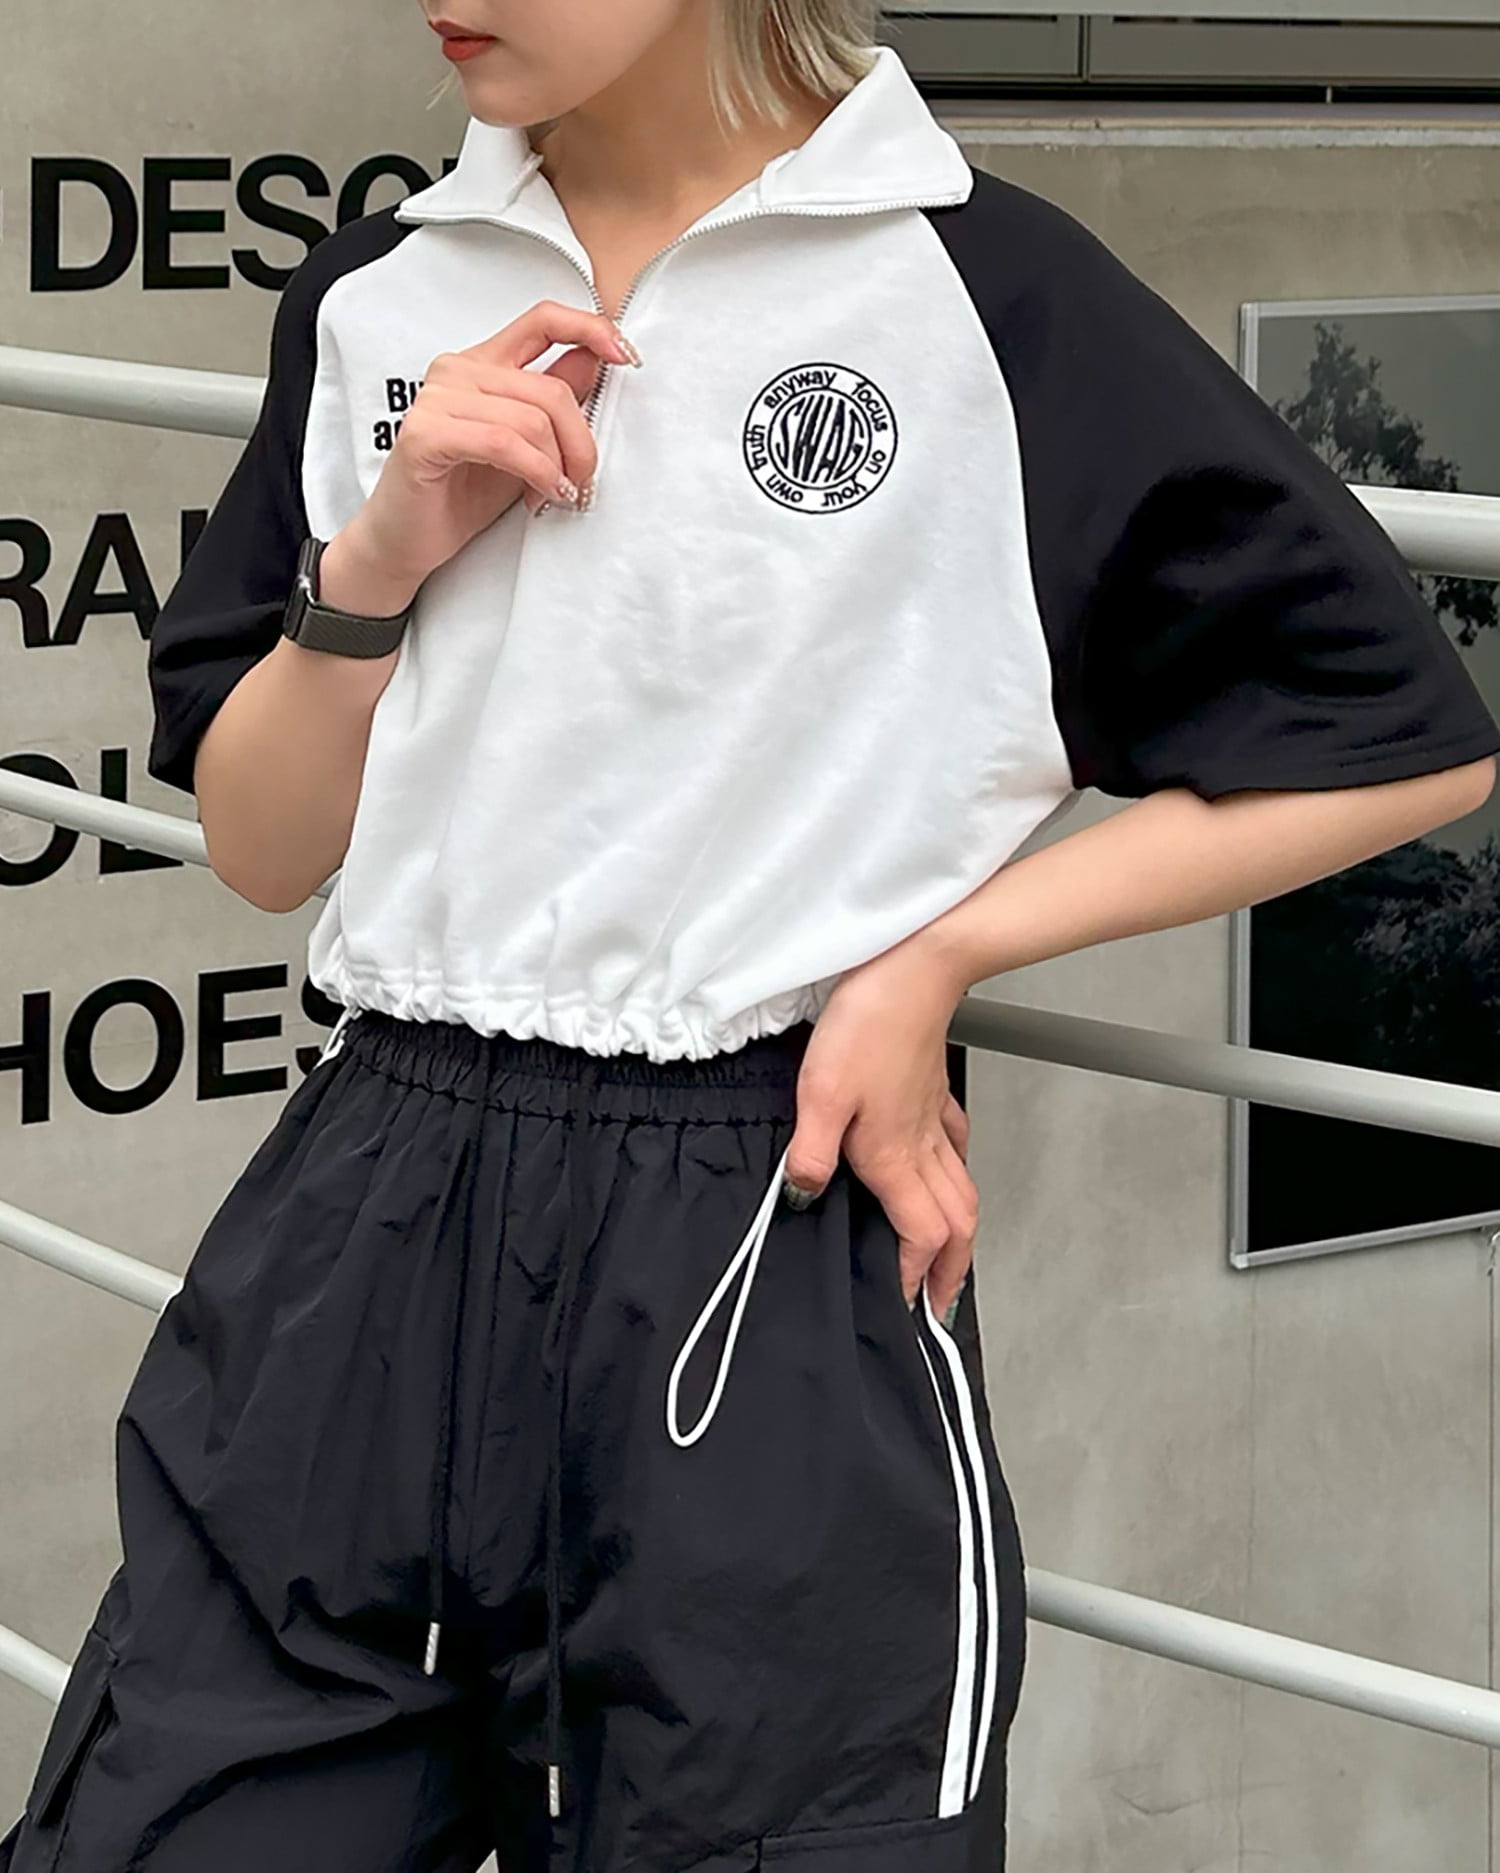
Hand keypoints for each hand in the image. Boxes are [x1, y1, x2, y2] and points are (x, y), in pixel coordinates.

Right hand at [348, 299, 639, 595]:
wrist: (408, 540)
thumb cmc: (461, 493)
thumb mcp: (527, 445)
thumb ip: (554, 400)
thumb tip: (597, 359)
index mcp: (482, 363)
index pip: (542, 320)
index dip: (590, 328)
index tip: (626, 355)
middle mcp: (457, 370)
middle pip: (550, 389)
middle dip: (580, 443)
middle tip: (582, 481)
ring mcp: (437, 398)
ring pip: (532, 419)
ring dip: (558, 466)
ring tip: (554, 494)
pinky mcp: (427, 434)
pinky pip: (505, 443)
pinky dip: (534, 473)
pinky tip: (537, 497)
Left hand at [783, 931, 976, 1320]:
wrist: (913, 971)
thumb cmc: (869, 1024)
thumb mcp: (819, 1092)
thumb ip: (810, 1152)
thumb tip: (800, 1196)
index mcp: (895, 1156)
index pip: (920, 1235)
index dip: (913, 1275)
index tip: (900, 1302)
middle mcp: (923, 1145)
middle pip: (958, 1225)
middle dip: (952, 1271)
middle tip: (938, 1302)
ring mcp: (934, 1118)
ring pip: (963, 1190)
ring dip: (958, 1230)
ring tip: (946, 1254)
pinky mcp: (934, 1090)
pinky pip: (955, 1145)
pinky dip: (955, 1172)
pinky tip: (944, 1168)